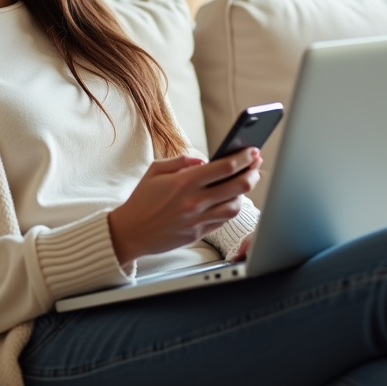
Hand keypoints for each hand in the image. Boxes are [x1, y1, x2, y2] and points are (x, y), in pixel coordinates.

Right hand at [108, 148, 261, 265]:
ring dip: (244, 193)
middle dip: (252, 173)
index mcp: (184, 182)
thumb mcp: (155, 171)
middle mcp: (194, 201)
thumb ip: (181, 161)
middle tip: (256, 166)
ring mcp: (198, 219)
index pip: (224, 167)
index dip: (243, 158)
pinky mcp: (198, 233)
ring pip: (235, 206)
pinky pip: (223, 221)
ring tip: (245, 183)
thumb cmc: (141, 200)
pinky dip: (231, 208)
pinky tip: (231, 199)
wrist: (130, 232)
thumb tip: (203, 160)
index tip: (252, 151)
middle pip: (237, 186)